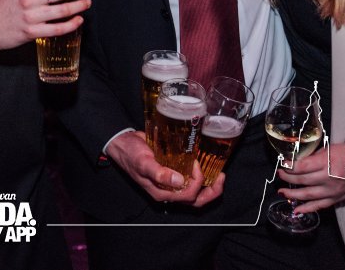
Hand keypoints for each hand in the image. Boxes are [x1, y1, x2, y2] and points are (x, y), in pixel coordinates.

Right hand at [105, 130, 223, 205]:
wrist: (122, 144)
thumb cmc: (131, 154)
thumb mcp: (143, 163)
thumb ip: (159, 173)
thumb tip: (178, 180)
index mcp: (162, 192)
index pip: (188, 195)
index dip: (197, 182)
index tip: (195, 164)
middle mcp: (168, 190)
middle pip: (195, 200)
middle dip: (212, 191)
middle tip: (221, 178)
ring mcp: (170, 182)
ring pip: (195, 193)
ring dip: (209, 186)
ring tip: (218, 175)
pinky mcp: (172, 172)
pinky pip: (190, 180)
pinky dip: (200, 177)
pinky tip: (205, 166)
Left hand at [277, 142, 344, 212]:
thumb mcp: (329, 149)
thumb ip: (313, 156)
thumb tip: (296, 161)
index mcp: (327, 163)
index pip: (302, 166)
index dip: (289, 166)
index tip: (282, 164)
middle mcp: (329, 179)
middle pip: (302, 180)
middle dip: (288, 178)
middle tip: (280, 175)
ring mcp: (332, 191)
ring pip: (308, 195)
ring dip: (292, 194)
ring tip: (282, 191)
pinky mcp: (336, 199)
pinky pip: (319, 206)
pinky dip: (307, 208)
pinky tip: (296, 209)